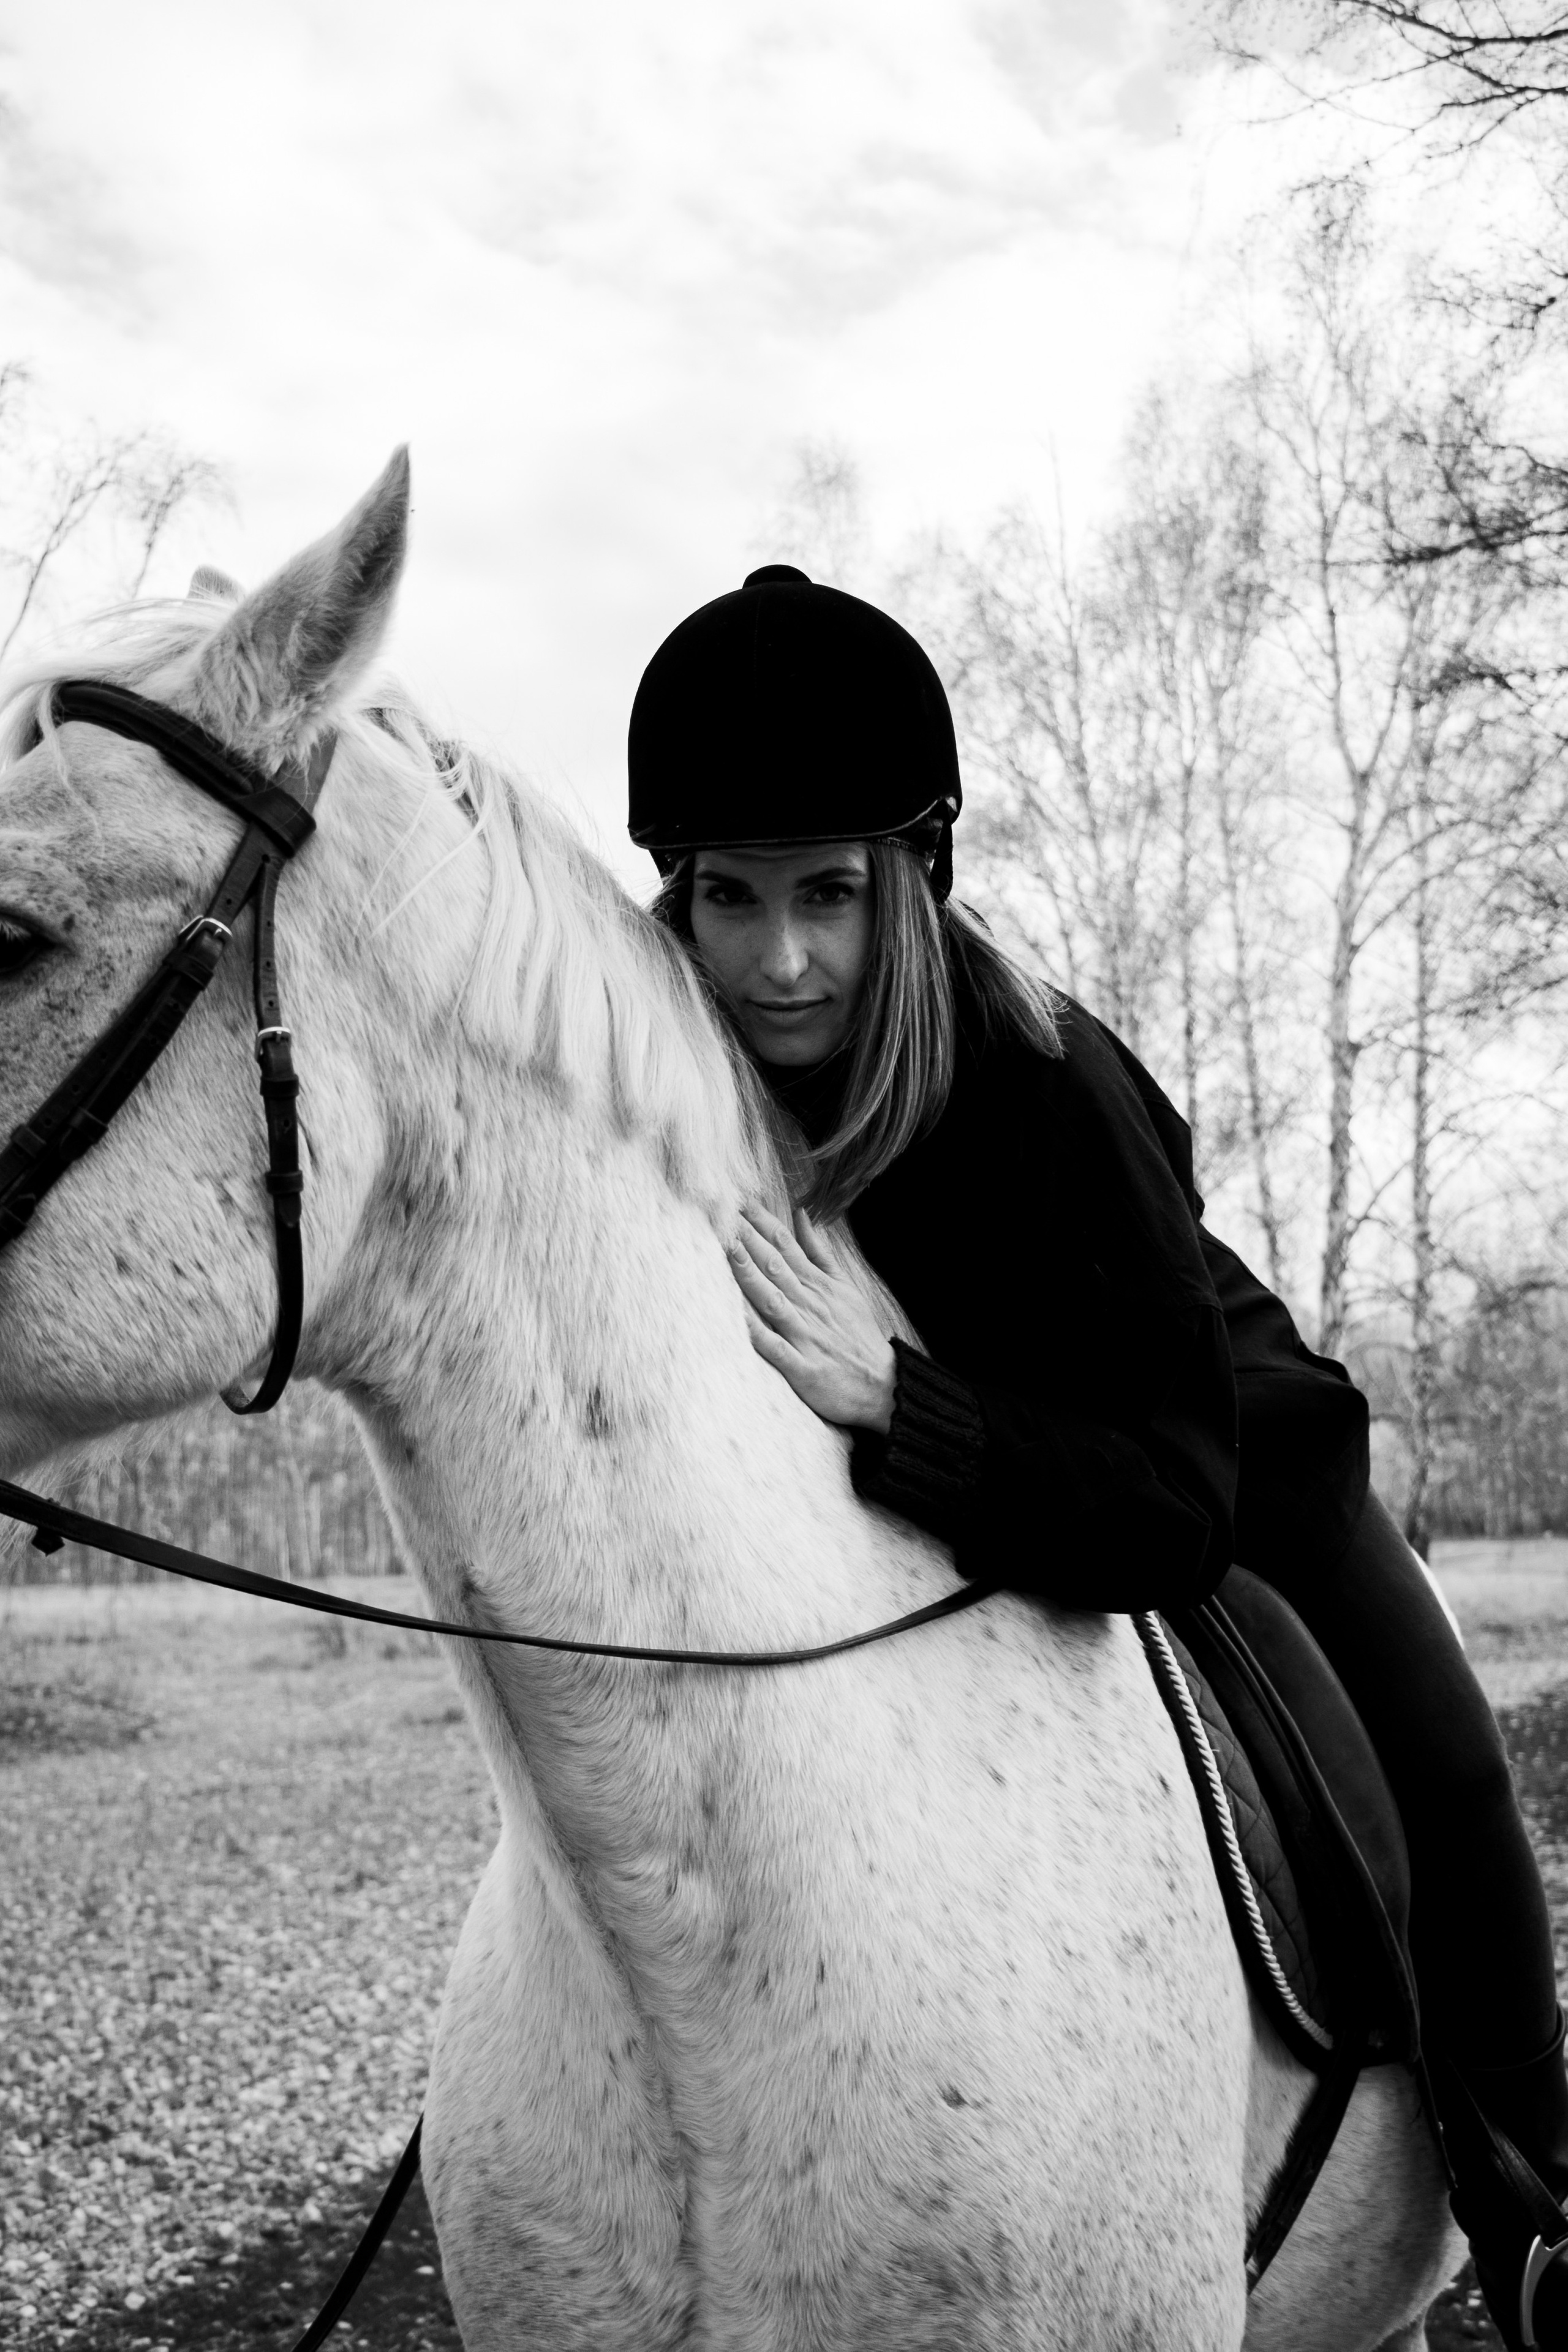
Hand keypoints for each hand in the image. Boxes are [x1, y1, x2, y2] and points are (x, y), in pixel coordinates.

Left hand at [728, 1206, 896, 1433]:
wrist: (884, 1384)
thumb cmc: (859, 1335)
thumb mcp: (844, 1286)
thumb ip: (819, 1251)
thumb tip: (800, 1215)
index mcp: (818, 1285)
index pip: (785, 1245)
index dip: (760, 1222)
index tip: (738, 1200)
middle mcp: (810, 1305)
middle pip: (775, 1266)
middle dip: (748, 1239)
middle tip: (722, 1212)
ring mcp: (805, 1336)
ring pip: (772, 1300)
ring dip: (749, 1275)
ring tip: (727, 1249)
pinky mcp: (803, 1367)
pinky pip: (774, 1347)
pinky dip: (756, 1331)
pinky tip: (736, 1316)